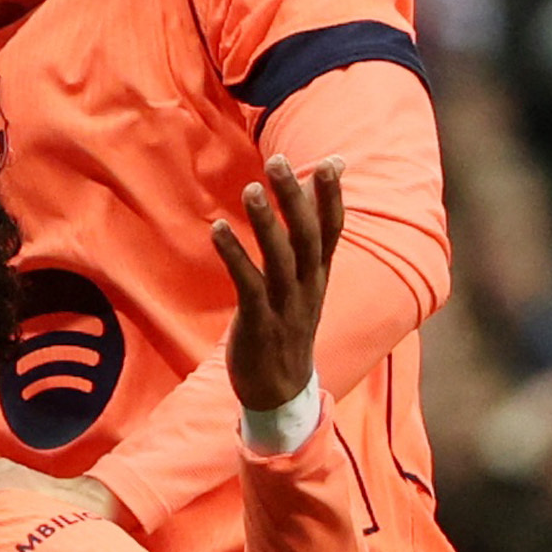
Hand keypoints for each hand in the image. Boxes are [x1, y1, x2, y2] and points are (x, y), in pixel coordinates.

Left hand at [210, 155, 342, 412]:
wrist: (278, 390)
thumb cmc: (288, 326)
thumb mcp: (306, 286)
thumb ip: (309, 248)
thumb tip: (314, 222)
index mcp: (319, 277)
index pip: (332, 231)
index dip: (332, 197)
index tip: (332, 162)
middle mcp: (307, 288)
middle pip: (308, 237)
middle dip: (295, 198)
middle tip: (278, 161)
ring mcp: (285, 306)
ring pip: (281, 259)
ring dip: (267, 222)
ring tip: (251, 188)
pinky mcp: (259, 322)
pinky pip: (248, 284)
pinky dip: (235, 255)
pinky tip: (219, 228)